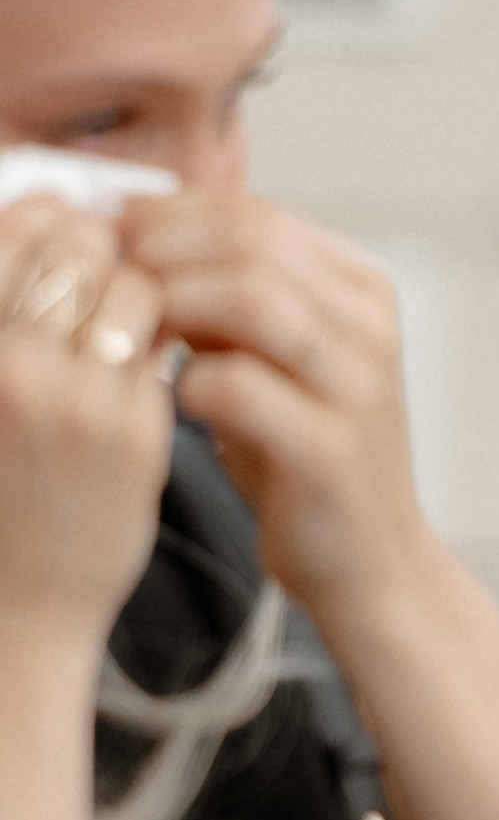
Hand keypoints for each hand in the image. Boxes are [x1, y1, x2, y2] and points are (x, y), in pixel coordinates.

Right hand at [0, 198, 170, 655]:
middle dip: (98, 247)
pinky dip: (161, 337)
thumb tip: (53, 215)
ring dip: (139, 289)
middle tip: (106, 267)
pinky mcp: (133, 433)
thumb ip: (6, 314)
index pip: (11, 234)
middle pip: (73, 248)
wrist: (18, 603)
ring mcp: (74, 400)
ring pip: (132, 288)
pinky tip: (148, 358)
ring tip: (129, 316)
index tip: (63, 227)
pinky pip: (161, 346)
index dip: (46, 219)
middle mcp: (10, 367)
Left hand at [122, 192, 432, 624]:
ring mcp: (359, 386)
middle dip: (160, 252)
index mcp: (361, 289)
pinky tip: (174, 401)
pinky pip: (243, 387)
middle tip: (106, 281)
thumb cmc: (306, 456)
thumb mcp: (273, 359)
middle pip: (251, 242)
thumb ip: (224, 299)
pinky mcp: (333, 450)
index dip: (168, 217)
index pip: (254, 215)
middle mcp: (370, 326)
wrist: (371, 561)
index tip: (109, 240)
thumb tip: (136, 235)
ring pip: (252, 298)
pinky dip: (190, 383)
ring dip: (170, 305)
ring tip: (133, 335)